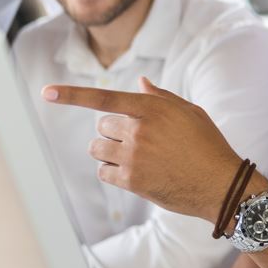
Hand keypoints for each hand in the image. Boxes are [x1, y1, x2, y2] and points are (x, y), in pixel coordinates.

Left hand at [42, 76, 241, 222]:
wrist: (221, 184)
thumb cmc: (208, 145)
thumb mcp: (190, 113)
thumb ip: (160, 97)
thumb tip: (139, 83)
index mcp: (152, 108)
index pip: (104, 98)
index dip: (72, 95)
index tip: (46, 92)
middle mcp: (139, 130)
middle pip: (101, 126)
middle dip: (112, 131)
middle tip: (136, 140)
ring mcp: (134, 156)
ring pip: (98, 149)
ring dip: (109, 151)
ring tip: (135, 157)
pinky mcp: (132, 180)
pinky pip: (104, 172)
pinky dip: (113, 171)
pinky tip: (135, 172)